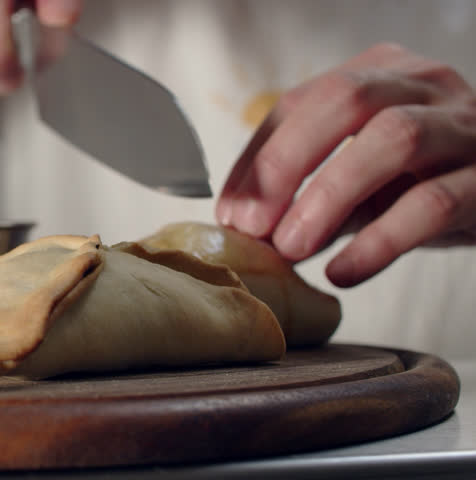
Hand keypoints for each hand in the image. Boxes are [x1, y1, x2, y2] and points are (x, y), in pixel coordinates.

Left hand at [216, 43, 475, 287]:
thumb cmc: (420, 181)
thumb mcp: (358, 177)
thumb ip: (307, 193)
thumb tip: (245, 226)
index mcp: (380, 72)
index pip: (301, 101)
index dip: (257, 157)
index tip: (230, 211)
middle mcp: (425, 84)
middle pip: (346, 99)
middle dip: (287, 162)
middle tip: (254, 224)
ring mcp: (465, 126)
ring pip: (394, 139)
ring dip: (329, 196)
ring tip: (292, 247)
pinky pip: (433, 203)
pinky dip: (378, 241)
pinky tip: (342, 271)